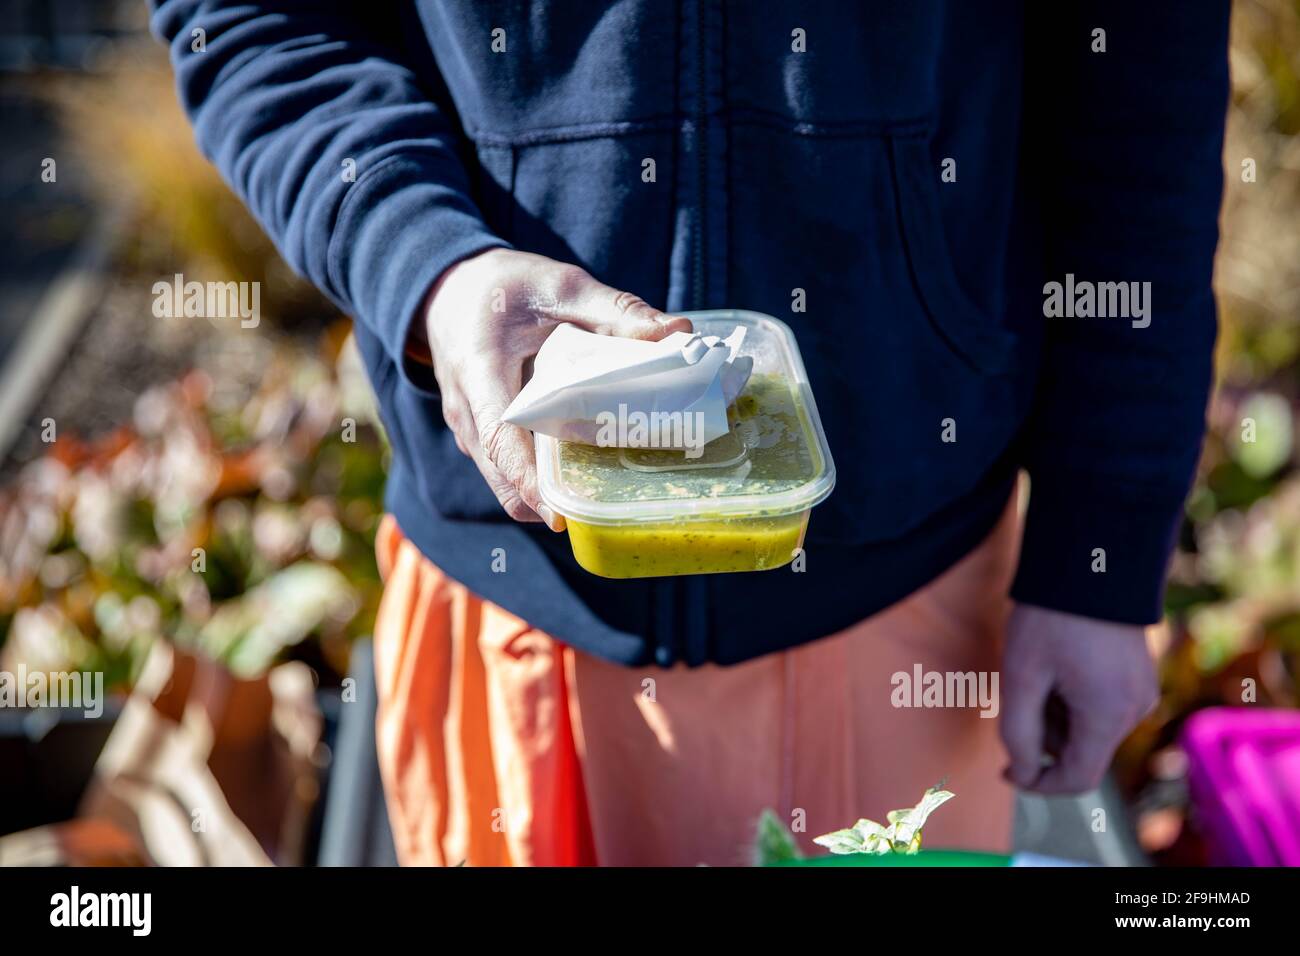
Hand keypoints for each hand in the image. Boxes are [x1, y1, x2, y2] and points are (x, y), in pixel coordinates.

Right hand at [422, 248, 691, 528]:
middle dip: (546, 501)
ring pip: (503, 481)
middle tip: (602, 509)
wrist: (447, 290)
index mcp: (480, 371)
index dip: (527, 481)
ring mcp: (468, 429)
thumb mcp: (558, 284)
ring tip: (599, 491)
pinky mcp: (480, 435)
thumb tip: (678, 333)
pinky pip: (506, 469)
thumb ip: (614, 310)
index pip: (498, 439)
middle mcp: (467, 411)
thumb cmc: (501, 285)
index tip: (559, 514)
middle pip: (502, 477)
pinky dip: (537, 478)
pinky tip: (581, 467)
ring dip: (543, 492)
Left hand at [999, 603, 1156, 793]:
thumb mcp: (1021, 675)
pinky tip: (1059, 664)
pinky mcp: (1139, 678)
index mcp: (1108, 716)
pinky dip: (1074, 700)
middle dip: (1044, 736)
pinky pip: (1102, 708)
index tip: (1005, 771)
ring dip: (1057, 715)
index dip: (1038, 783)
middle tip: (1020, 689)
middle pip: (1081, 752)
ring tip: (1040, 667)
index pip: (1077, 779)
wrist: (1090, 561)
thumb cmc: (1051, 616)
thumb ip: (1018, 732)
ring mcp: (1142, 693)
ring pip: (1090, 730)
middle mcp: (1134, 711)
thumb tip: (1023, 773)